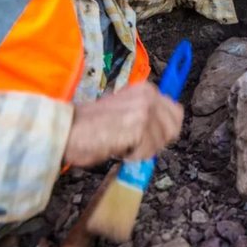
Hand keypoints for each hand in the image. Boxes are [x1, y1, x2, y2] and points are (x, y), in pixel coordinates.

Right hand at [63, 82, 183, 166]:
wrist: (69, 128)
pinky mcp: (138, 125)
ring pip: (160, 142)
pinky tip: (119, 148)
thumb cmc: (92, 124)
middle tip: (135, 144)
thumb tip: (163, 133)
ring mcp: (145, 110)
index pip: (176, 113)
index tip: (149, 138)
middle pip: (173, 130)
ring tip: (122, 143)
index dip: (165, 131)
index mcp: (147, 90)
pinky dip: (133, 156)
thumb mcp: (126, 111)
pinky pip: (147, 151)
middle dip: (156, 142)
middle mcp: (149, 96)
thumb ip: (147, 116)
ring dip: (142, 150)